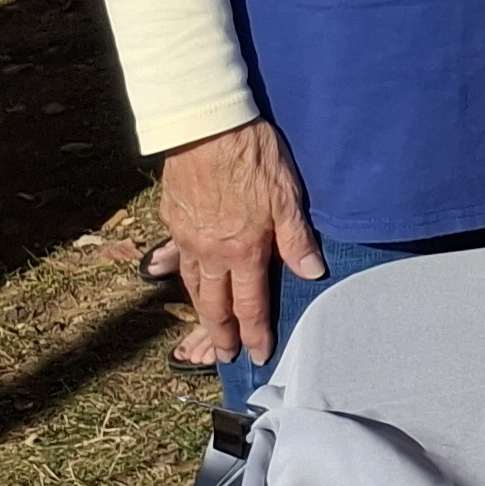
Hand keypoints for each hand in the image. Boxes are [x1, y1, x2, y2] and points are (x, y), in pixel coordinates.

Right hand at [160, 119, 322, 367]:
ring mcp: (187, 238)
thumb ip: (297, 239)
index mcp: (243, 251)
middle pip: (214, 304)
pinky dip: (178, 276)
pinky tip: (180, 279)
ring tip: (207, 324)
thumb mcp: (287, 197)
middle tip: (223, 356)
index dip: (254, 333)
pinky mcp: (172, 220)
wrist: (206, 129)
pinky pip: (175, 258)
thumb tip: (312, 274)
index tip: (256, 355)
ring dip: (200, 307)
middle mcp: (211, 252)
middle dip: (220, 333)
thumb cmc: (254, 158)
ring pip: (191, 284)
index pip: (250, 304)